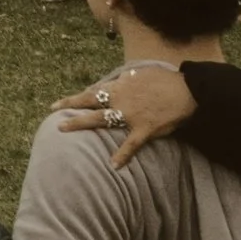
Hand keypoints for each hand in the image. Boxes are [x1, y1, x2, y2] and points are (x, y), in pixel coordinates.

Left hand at [54, 63, 194, 165]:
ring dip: (80, 124)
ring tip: (62, 129)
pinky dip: (123, 155)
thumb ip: (128, 78)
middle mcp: (121, 99)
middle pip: (89, 101)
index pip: (95, 90)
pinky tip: (113, 166)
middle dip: (69, 105)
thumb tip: (119, 79)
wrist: (188, 90)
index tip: (64, 101)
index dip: (79, 96)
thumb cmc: (167, 81)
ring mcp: (130, 115)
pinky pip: (131, 144)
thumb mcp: (144, 74)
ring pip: (100, 120)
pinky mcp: (144, 129)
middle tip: (52, 110)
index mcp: (121, 86)